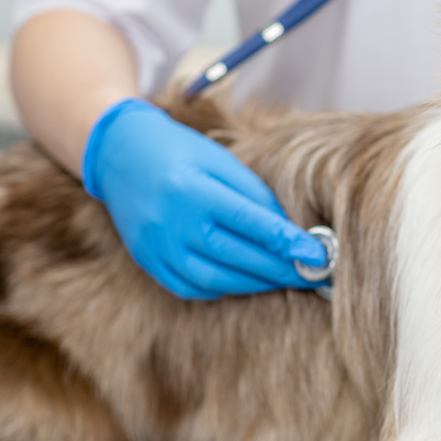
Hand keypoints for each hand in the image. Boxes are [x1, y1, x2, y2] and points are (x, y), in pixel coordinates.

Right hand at [82, 98, 327, 298]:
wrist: (119, 154)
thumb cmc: (180, 151)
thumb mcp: (221, 161)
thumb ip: (255, 196)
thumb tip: (290, 233)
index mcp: (193, 191)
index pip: (252, 225)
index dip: (289, 243)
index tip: (320, 255)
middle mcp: (172, 224)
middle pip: (238, 257)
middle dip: (282, 269)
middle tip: (314, 274)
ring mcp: (157, 248)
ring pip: (217, 280)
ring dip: (257, 284)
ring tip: (287, 278)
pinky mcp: (148, 262)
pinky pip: (192, 288)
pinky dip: (224, 288)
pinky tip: (247, 281)